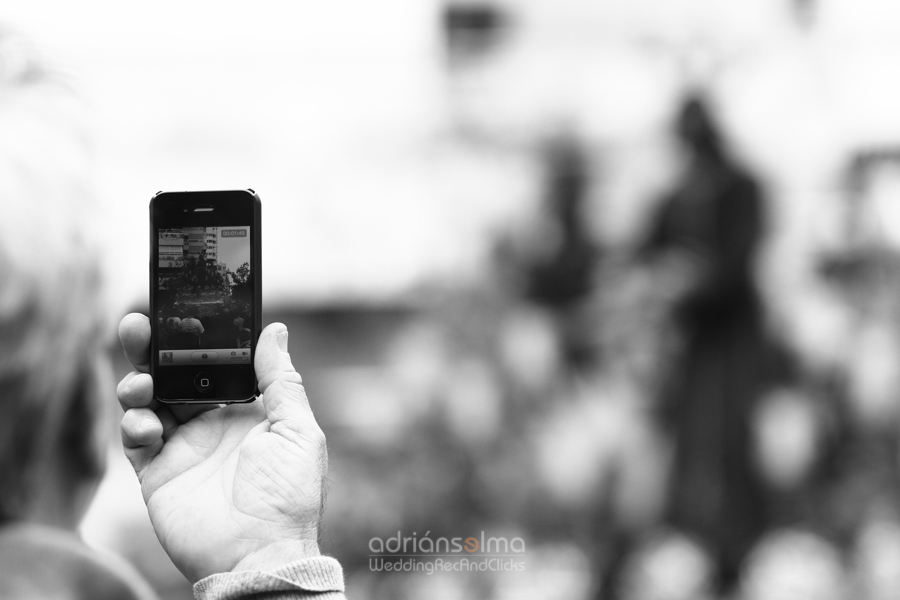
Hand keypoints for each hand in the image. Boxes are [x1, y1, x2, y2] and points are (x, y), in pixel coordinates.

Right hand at [116, 314, 326, 581]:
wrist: (260, 555)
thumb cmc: (289, 495)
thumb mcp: (298, 431)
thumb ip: (280, 380)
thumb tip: (274, 329)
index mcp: (246, 410)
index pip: (214, 364)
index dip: (196, 340)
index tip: (182, 312)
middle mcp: (211, 424)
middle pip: (174, 375)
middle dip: (154, 349)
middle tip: (138, 325)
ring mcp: (183, 448)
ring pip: (148, 401)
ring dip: (138, 383)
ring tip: (141, 384)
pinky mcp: (157, 474)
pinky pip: (135, 440)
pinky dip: (134, 425)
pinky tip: (147, 425)